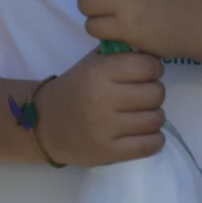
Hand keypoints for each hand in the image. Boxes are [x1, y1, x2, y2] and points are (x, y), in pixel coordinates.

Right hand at [36, 49, 166, 165]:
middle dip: (155, 93)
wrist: (45, 124)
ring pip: (155, 120)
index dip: (154, 69)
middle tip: (144, 96)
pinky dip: (154, 139)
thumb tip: (153, 50)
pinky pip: (149, 145)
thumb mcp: (92, 62)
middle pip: (156, 94)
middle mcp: (102, 98)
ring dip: (155, 116)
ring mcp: (105, 128)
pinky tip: (145, 133)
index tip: (148, 73)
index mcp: (99, 72)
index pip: (148, 66)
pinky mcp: (108, 152)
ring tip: (143, 114)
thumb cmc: (75, 88)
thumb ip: (120, 53)